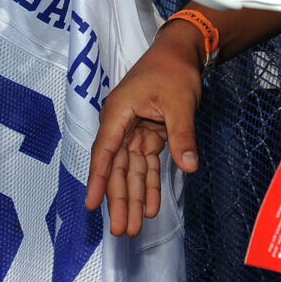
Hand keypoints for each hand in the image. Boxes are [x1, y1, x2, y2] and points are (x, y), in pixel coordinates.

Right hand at [85, 17, 203, 236]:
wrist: (182, 51)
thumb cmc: (174, 70)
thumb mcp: (180, 102)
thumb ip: (182, 135)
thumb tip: (189, 167)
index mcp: (119, 113)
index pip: (105, 152)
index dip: (98, 180)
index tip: (91, 205)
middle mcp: (121, 124)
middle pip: (116, 167)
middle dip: (119, 199)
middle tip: (121, 230)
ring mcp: (133, 129)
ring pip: (129, 170)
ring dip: (132, 197)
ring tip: (133, 227)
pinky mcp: (147, 132)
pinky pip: (145, 163)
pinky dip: (148, 183)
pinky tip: (150, 206)